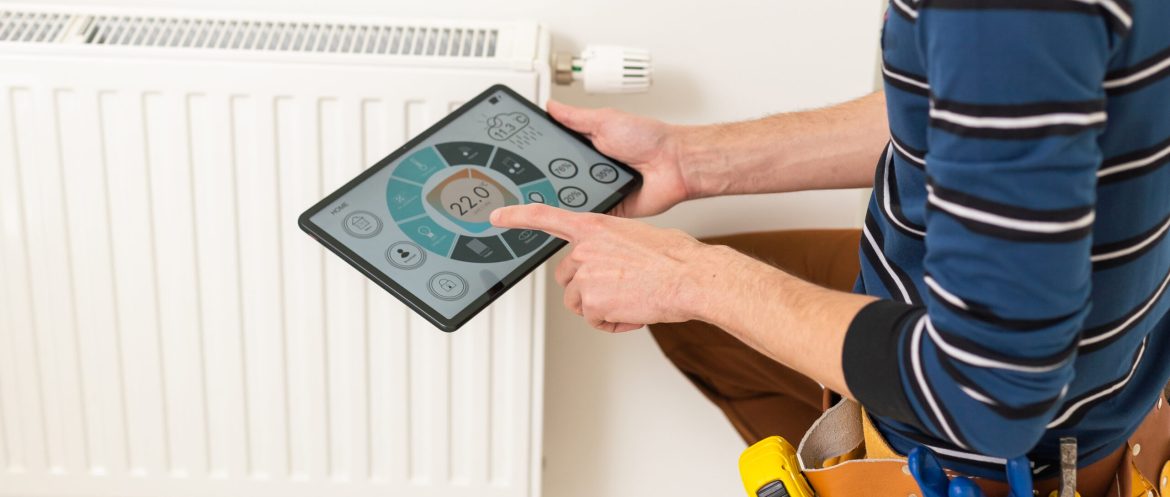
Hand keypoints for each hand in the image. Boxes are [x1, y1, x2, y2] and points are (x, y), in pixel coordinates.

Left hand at [491, 203, 714, 331]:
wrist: (691, 276)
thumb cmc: (674, 257)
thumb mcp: (636, 235)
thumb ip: (611, 244)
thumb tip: (609, 260)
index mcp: (595, 226)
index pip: (545, 217)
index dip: (517, 216)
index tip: (496, 217)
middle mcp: (585, 249)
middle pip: (567, 278)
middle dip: (588, 288)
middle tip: (620, 288)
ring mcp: (586, 275)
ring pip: (579, 303)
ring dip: (601, 308)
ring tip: (632, 300)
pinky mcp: (592, 301)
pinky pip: (594, 321)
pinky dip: (614, 323)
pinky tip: (634, 312)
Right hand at [547, 100, 689, 217]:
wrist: (675, 164)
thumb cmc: (650, 139)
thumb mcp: (605, 120)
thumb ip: (575, 117)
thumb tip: (551, 105)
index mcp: (589, 146)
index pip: (557, 151)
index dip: (542, 154)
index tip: (524, 155)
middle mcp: (592, 168)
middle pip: (559, 176)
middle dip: (551, 177)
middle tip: (536, 176)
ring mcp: (600, 189)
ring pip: (571, 197)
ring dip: (568, 194)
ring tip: (563, 188)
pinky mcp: (609, 208)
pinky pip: (590, 214)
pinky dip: (584, 212)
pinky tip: (578, 206)